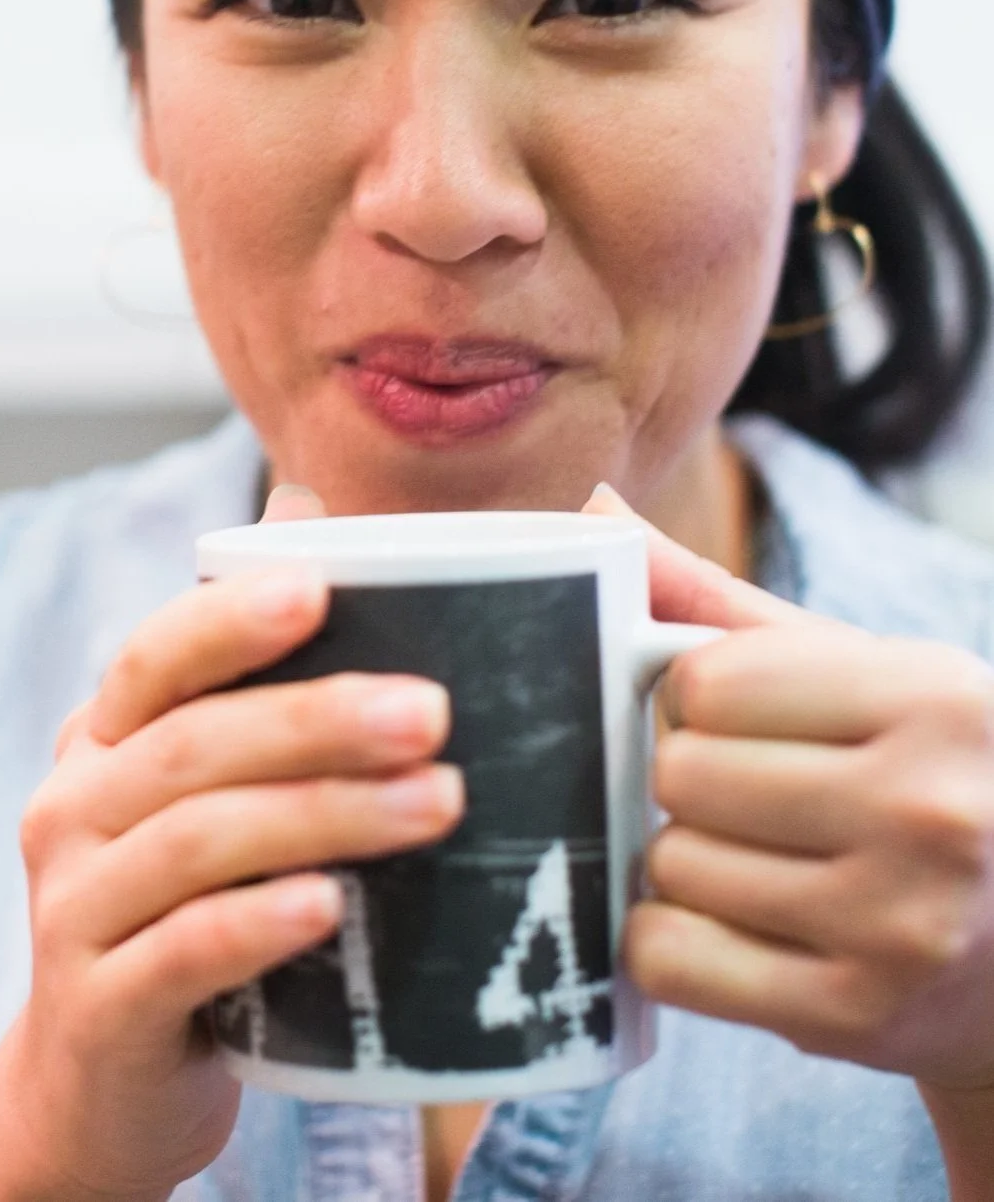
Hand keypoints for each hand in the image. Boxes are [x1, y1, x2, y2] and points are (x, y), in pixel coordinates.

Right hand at [0, 483, 463, 1201]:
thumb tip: (306, 510)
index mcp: (104, 743)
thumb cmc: (186, 908)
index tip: (320, 587)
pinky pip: (183, 952)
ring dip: (324, 814)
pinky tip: (331, 905)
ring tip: (438, 802)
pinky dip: (259, 922)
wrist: (99, 1088)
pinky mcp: (101, 1010)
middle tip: (433, 713)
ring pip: (198, 841)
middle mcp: (73, 811)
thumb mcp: (205, 795)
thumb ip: (251, 675)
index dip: (229, 619)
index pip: (155, 658)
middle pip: (194, 745)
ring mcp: (75, 912)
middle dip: (318, 720)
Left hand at [585, 484, 993, 1092]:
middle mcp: (927, 808)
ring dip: (684, 862)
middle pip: (682, 774)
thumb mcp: (855, 673)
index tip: (738, 721)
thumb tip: (594, 510)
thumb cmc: (916, 776)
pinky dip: (670, 942)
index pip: (706, 680)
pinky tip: (728, 925)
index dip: (696, 699)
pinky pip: (672, 961)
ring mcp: (899, 924)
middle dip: (689, 782)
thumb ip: (717, 599)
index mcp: (930, 696)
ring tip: (756, 861)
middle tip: (745, 798)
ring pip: (671, 867)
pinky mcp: (857, 1015)